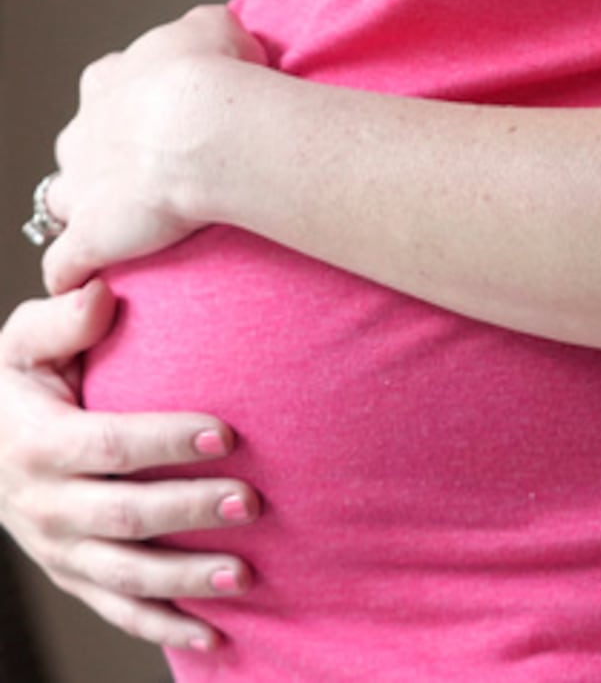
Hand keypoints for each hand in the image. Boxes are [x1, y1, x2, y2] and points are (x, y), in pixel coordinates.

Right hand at [0, 281, 259, 650]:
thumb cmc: (19, 384)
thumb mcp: (23, 344)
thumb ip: (61, 321)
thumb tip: (102, 292)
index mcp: (38, 441)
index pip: (108, 444)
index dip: (165, 441)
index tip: (227, 432)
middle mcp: (43, 504)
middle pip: (122, 515)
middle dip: (189, 511)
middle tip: (252, 502)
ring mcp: (57, 548)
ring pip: (123, 574)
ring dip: (185, 579)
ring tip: (246, 574)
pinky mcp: (72, 574)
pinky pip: (115, 610)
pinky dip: (163, 626)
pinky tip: (215, 634)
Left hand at [42, 5, 267, 293]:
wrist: (204, 126)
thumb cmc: (214, 75)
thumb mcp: (217, 28)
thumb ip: (208, 31)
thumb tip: (219, 37)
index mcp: (108, 84)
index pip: (103, 92)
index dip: (129, 108)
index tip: (162, 119)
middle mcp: (83, 134)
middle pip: (79, 150)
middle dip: (103, 163)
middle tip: (151, 175)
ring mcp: (81, 188)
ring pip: (64, 204)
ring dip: (86, 216)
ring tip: (121, 233)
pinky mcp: (90, 239)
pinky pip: (65, 267)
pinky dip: (75, 275)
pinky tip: (93, 285)